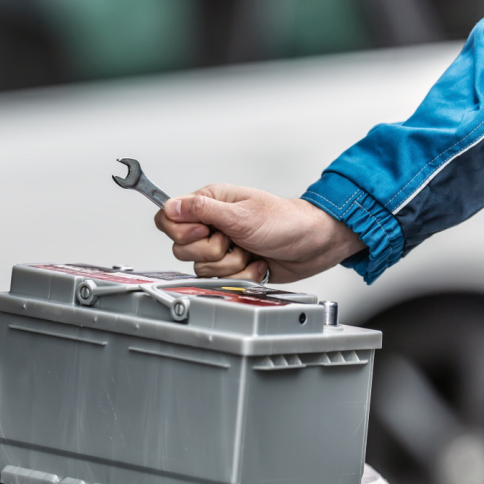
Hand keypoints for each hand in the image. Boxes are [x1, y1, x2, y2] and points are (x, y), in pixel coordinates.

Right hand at [154, 184, 364, 282]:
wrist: (314, 245)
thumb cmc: (286, 221)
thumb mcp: (241, 215)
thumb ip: (202, 210)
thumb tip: (170, 205)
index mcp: (210, 202)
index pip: (169, 218)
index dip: (181, 230)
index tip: (205, 231)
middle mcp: (212, 224)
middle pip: (182, 248)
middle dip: (212, 251)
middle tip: (233, 240)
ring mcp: (222, 246)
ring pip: (201, 267)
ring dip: (230, 264)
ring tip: (249, 251)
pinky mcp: (232, 266)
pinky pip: (221, 280)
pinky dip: (242, 275)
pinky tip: (256, 263)